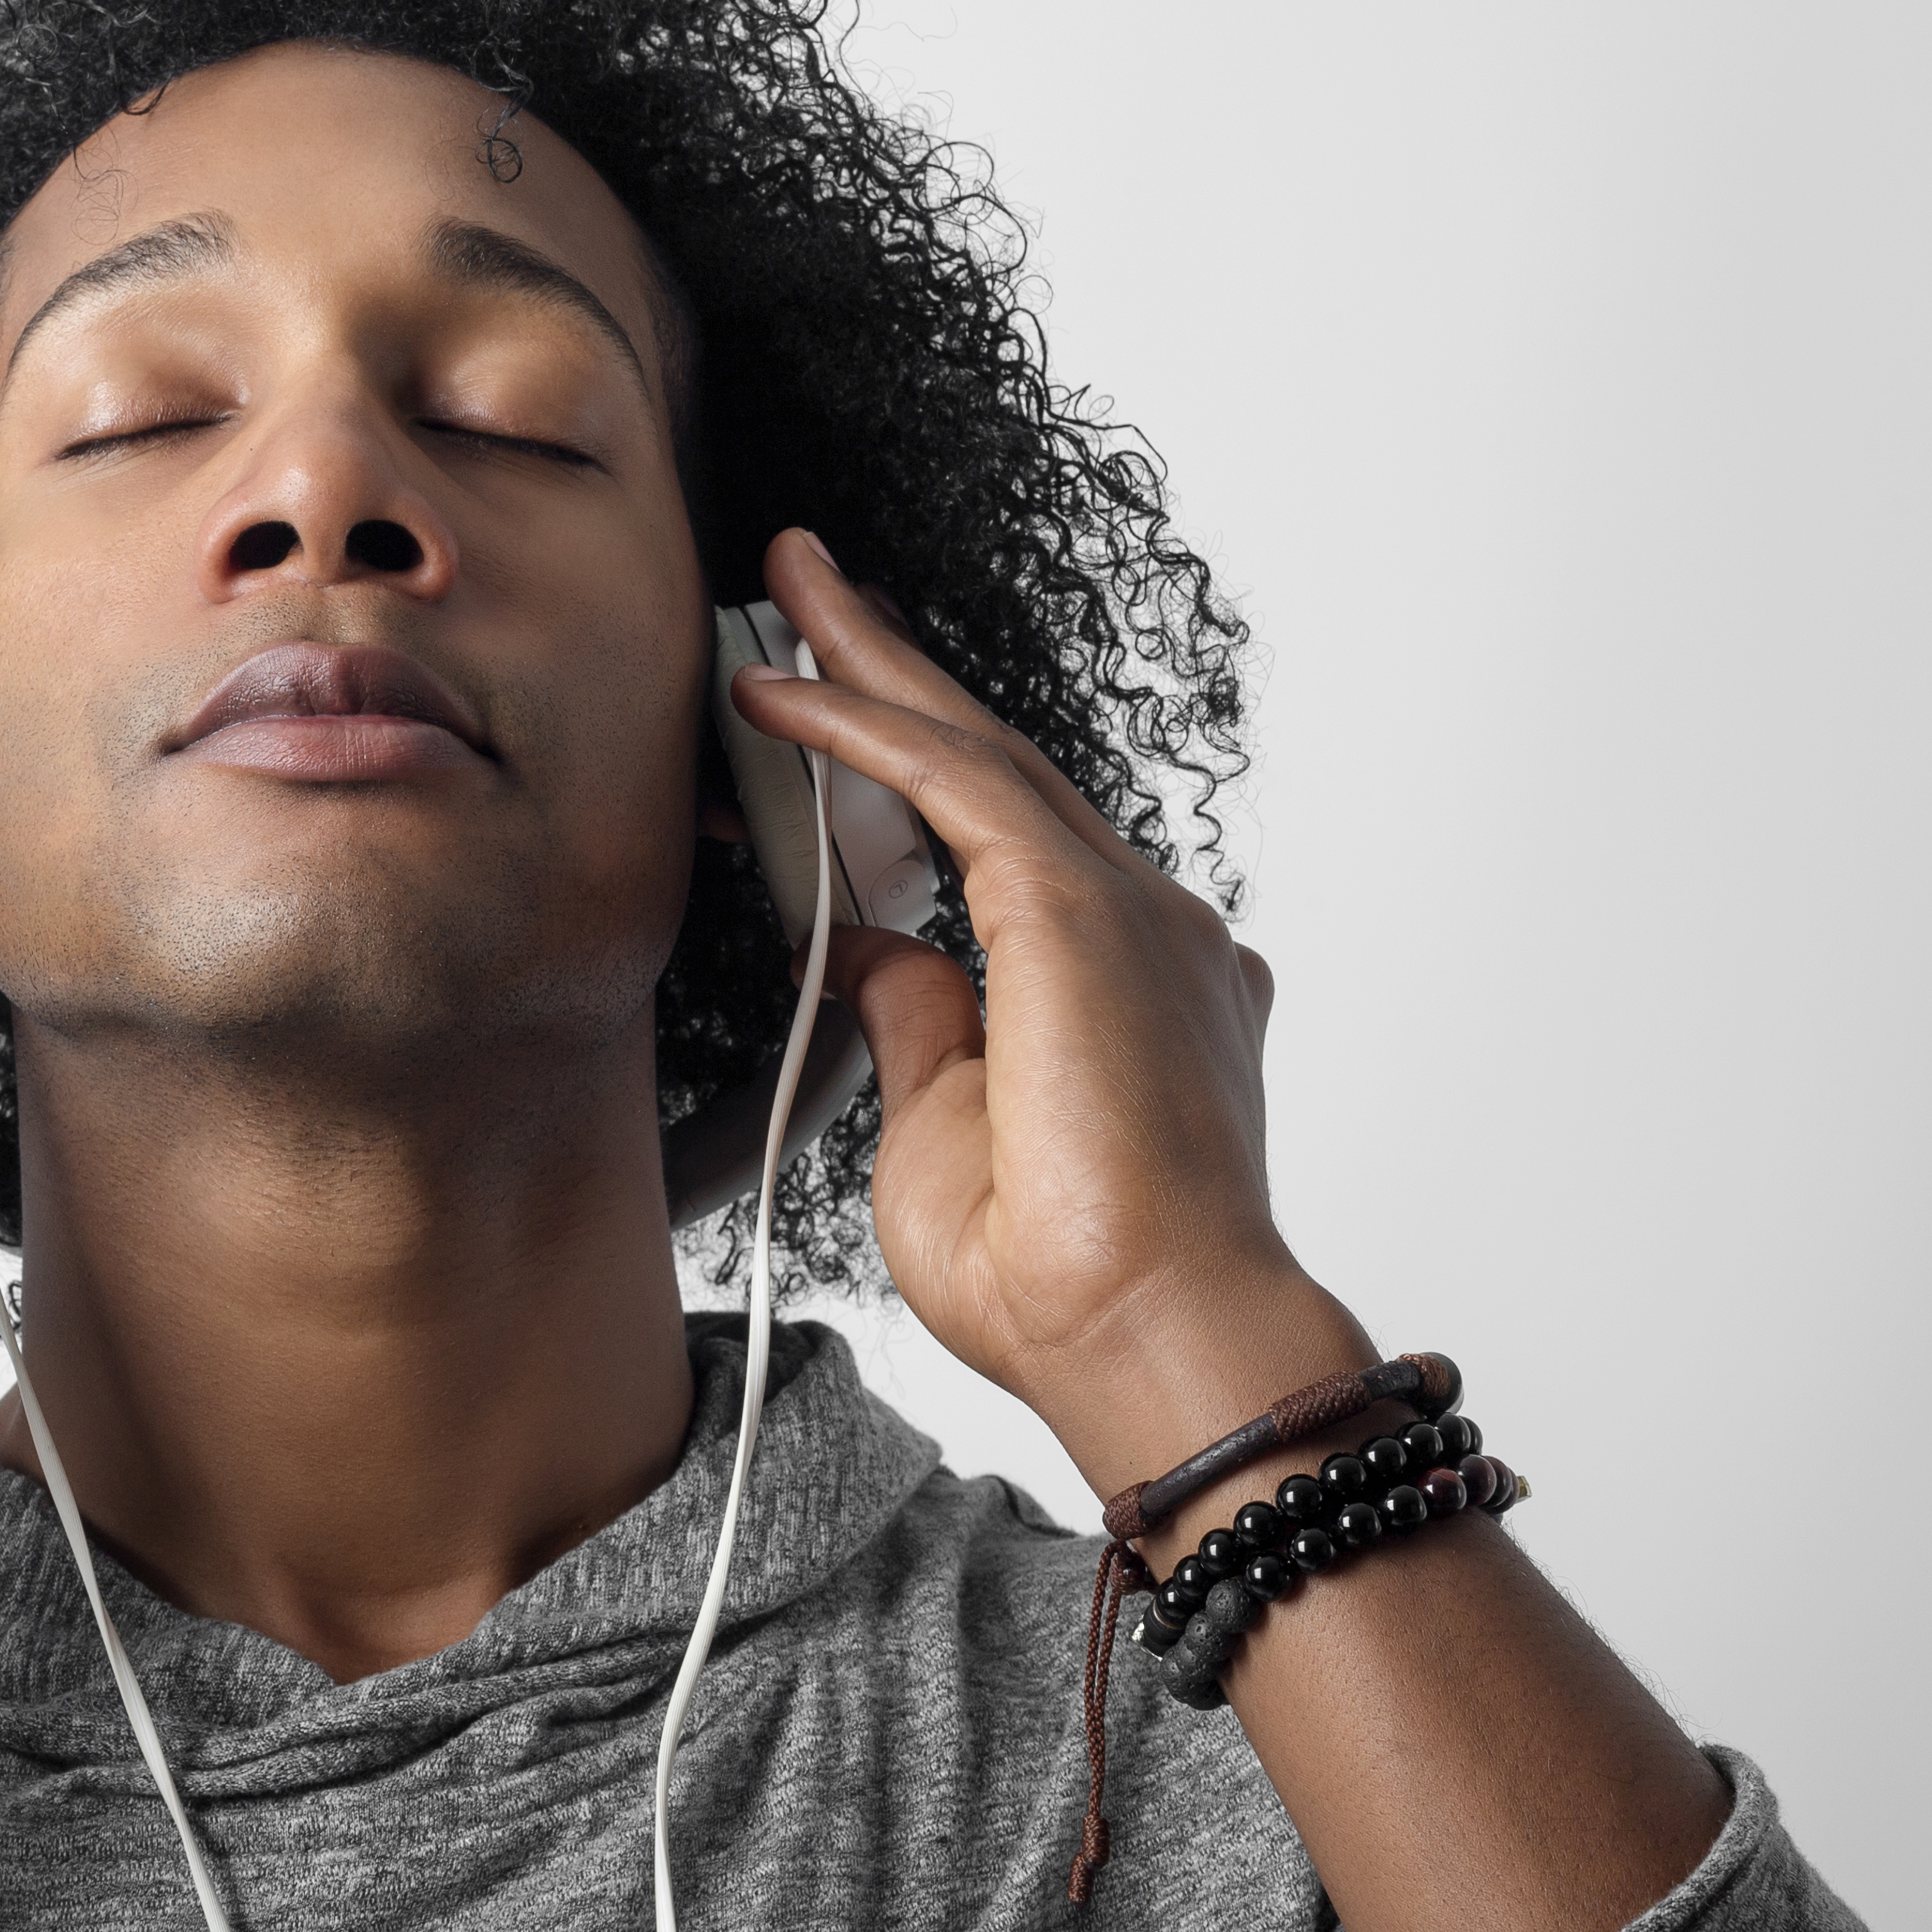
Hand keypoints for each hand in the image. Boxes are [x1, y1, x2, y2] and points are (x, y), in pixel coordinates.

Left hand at [721, 532, 1368, 1493]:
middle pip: (995, 765)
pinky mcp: (1081, 907)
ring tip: (789, 588)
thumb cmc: (1062, 1285)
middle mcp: (1149, 930)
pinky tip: (776, 688)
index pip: (1003, 847)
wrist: (1154, 1343)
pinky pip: (951, 781)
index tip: (832, 723)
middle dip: (897, 670)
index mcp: (1134, 990)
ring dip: (871, 664)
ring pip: (976, 750)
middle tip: (811, 588)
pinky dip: (858, 727)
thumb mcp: (947, 1132)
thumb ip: (919, 1022)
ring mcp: (1131, 911)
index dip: (908, 775)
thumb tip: (875, 944)